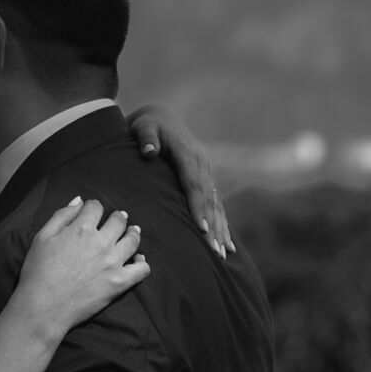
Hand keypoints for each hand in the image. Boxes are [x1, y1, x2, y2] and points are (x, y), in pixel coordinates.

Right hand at [16, 198, 149, 337]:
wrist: (43, 307)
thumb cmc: (37, 272)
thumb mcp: (42, 237)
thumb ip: (61, 216)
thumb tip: (79, 201)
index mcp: (81, 229)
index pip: (96, 207)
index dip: (94, 206)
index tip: (94, 210)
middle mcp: (101, 242)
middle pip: (119, 221)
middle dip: (118, 217)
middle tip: (118, 219)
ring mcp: (113, 263)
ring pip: (133, 240)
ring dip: (133, 233)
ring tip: (133, 232)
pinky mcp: (119, 283)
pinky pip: (142, 269)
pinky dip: (142, 262)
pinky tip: (138, 260)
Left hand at [126, 104, 233, 258]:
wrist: (161, 117)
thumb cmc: (148, 124)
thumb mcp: (143, 126)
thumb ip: (146, 138)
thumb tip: (149, 151)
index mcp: (188, 154)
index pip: (194, 184)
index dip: (198, 207)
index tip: (202, 229)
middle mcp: (202, 165)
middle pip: (209, 200)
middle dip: (214, 227)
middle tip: (215, 252)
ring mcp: (207, 173)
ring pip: (216, 206)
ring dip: (221, 230)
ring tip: (223, 254)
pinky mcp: (206, 180)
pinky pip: (216, 205)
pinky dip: (222, 225)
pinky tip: (227, 245)